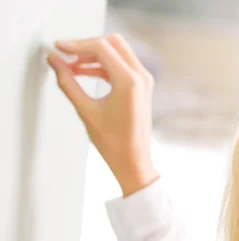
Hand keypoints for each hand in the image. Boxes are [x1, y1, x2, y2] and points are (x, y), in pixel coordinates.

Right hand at [47, 34, 159, 196]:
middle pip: (112, 43)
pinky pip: (122, 65)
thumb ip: (68, 83)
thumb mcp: (85, 111)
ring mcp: (144, 81)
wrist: (134, 161)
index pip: (101, 48)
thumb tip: (55, 62)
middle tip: (65, 54)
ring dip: (94, 55)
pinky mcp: (142, 86)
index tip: (58, 48)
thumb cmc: (114, 142)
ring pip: (118, 52)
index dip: (77, 45)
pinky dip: (103, 65)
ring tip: (71, 66)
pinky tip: (84, 72)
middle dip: (87, 46)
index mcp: (129, 82)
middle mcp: (141, 77)